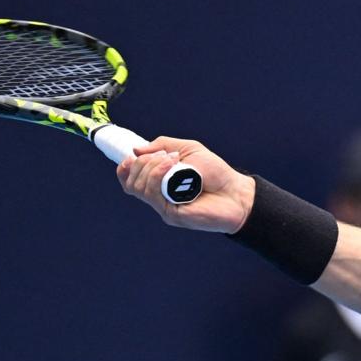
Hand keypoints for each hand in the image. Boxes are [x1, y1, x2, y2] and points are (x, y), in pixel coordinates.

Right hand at [116, 136, 254, 232]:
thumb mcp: (187, 149)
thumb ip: (162, 146)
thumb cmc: (215, 173)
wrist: (236, 192)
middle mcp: (158, 197)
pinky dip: (158, 175)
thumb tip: (135, 150)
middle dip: (142, 163)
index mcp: (159, 183)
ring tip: (173, 159)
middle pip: (131, 182)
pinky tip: (173, 165)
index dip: (124, 168)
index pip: (129, 180)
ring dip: (152, 167)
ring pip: (139, 187)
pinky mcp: (171, 214)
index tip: (131, 156)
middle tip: (166, 155)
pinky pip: (154, 195)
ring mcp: (163, 206)